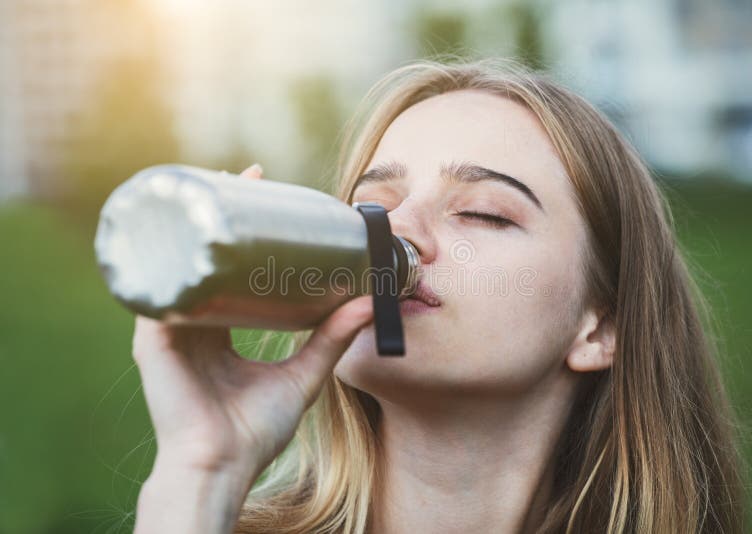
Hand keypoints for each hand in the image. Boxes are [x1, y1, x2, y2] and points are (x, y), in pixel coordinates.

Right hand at [132, 163, 374, 480]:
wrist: (222, 466)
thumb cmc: (255, 430)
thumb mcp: (303, 374)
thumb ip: (332, 338)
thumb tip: (369, 300)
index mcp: (215, 333)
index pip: (226, 270)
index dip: (243, 235)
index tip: (264, 197)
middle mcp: (188, 323)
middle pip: (200, 254)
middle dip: (217, 213)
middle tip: (244, 174)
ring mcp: (166, 327)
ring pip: (175, 259)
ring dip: (191, 218)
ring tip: (217, 182)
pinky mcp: (151, 336)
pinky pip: (153, 285)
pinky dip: (164, 252)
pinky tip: (176, 219)